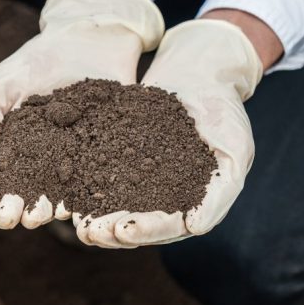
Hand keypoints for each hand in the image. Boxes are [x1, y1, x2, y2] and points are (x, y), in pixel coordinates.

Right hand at [0, 0, 163, 228]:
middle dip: (15, 208)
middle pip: (27, 192)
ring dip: (46, 209)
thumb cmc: (34, 63)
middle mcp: (43, 160)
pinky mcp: (104, 153)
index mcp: (13, 149)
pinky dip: (84, 195)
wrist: (88, 39)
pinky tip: (74, 206)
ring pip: (59, 192)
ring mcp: (75, 159)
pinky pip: (94, 180)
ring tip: (37, 216)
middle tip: (9, 218)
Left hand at [76, 19, 262, 246]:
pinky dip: (86, 189)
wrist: (199, 72)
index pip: (170, 226)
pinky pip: (102, 179)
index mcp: (193, 203)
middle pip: (138, 224)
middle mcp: (166, 198)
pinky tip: (68, 195)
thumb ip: (221, 191)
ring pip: (116, 208)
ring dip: (96, 218)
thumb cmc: (224, 109)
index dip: (148, 230)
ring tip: (75, 223)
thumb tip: (196, 227)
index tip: (123, 229)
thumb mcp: (235, 148)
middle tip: (89, 232)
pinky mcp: (122, 160)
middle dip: (113, 231)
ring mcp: (143, 181)